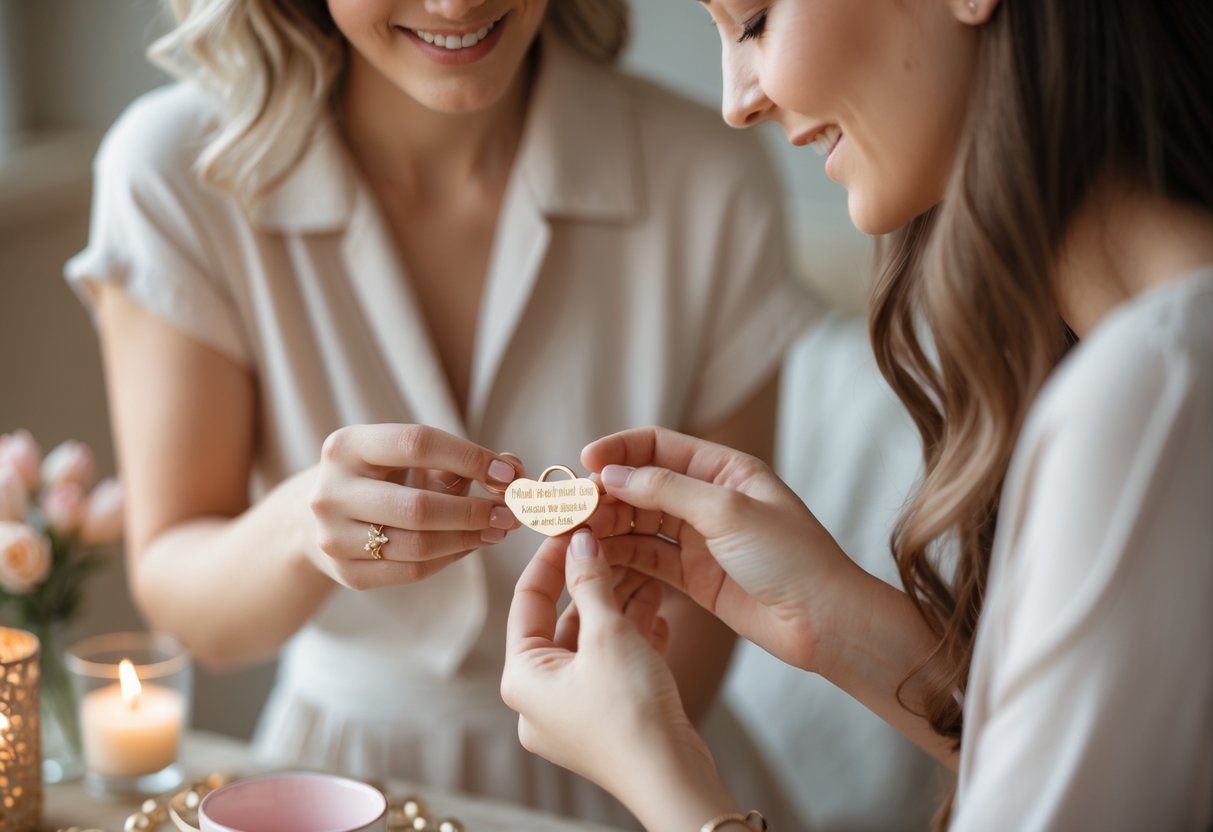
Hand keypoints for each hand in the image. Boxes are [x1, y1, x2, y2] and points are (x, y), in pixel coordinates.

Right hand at [309, 424, 520, 589]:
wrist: (316, 520)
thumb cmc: (380, 479)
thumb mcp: (408, 458)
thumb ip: (460, 459)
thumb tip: (515, 469)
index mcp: (347, 446)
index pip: (417, 444)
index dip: (469, 457)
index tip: (508, 473)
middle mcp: (331, 491)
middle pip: (418, 506)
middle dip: (474, 510)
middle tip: (511, 514)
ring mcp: (333, 536)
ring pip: (418, 544)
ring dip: (469, 538)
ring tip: (498, 530)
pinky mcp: (346, 572)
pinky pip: (412, 570)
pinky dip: (450, 557)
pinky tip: (470, 545)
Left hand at [503, 530, 735, 827]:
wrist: (672, 777)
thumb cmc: (630, 711)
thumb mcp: (608, 633)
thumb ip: (591, 583)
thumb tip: (579, 542)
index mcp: (522, 677)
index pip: (527, 601)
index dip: (550, 559)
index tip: (571, 527)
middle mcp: (539, 699)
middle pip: (562, 622)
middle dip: (594, 584)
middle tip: (615, 547)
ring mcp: (572, 713)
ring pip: (591, 645)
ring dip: (618, 609)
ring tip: (647, 575)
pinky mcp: (604, 720)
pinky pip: (610, 669)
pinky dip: (631, 641)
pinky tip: (658, 616)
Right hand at [582, 426, 860, 673]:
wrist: (825, 622)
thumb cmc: (792, 558)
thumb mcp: (728, 511)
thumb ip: (666, 490)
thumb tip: (612, 475)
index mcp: (724, 470)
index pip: (658, 446)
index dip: (619, 452)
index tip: (584, 463)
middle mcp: (708, 500)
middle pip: (641, 486)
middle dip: (603, 495)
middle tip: (568, 509)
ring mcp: (699, 539)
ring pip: (638, 524)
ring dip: (605, 527)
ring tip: (571, 535)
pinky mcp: (694, 577)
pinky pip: (646, 559)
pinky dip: (619, 558)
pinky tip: (594, 560)